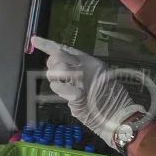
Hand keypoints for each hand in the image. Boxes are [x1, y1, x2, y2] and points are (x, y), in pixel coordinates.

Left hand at [31, 36, 146, 146]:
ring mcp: (83, 80)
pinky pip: (61, 88)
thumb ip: (76, 73)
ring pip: (57, 71)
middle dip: (52, 67)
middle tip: (59, 78)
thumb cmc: (108, 101)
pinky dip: (61, 90)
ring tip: (67, 88)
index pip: (65, 50)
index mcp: (89, 62)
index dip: (47, 44)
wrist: (120, 116)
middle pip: (57, 57)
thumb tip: (55, 67)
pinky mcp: (79, 95)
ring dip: (56, 80)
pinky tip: (68, 93)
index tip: (34, 40)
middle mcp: (85, 67)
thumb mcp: (92, 81)